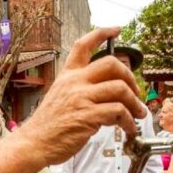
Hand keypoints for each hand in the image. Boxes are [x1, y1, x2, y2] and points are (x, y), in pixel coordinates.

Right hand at [18, 28, 144, 165]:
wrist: (34, 143)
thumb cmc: (48, 125)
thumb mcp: (59, 96)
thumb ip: (80, 89)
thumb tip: (106, 93)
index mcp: (68, 75)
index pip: (83, 45)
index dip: (102, 33)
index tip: (116, 29)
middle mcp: (75, 82)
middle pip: (112, 64)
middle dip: (131, 77)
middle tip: (136, 92)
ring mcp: (81, 98)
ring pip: (121, 88)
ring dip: (135, 103)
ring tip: (138, 114)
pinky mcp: (88, 116)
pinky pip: (119, 112)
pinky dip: (129, 121)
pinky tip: (129, 128)